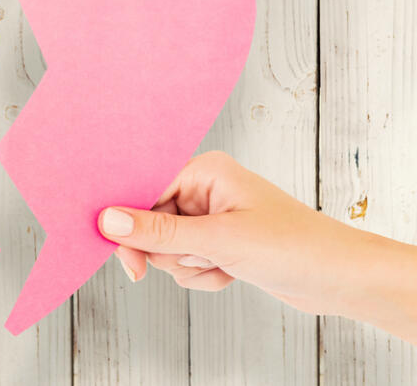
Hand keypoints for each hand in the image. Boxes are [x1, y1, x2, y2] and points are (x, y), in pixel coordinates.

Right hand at [99, 151, 416, 342]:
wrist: (339, 278)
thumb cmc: (293, 246)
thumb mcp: (218, 240)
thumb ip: (159, 233)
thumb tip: (108, 221)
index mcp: (204, 169)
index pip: (142, 189)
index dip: (129, 222)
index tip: (124, 253)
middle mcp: (204, 188)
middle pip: (149, 222)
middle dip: (170, 252)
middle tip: (196, 262)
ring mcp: (210, 217)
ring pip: (166, 248)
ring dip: (190, 266)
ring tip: (225, 265)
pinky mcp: (217, 243)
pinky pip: (184, 263)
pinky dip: (203, 275)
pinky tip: (231, 274)